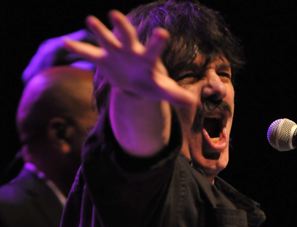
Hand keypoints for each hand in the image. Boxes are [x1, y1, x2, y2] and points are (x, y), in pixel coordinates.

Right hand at [64, 10, 195, 108]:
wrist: (136, 82)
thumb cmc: (151, 84)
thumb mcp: (163, 90)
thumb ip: (175, 95)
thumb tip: (192, 104)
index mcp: (147, 58)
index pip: (153, 48)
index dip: (157, 42)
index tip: (163, 33)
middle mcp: (130, 49)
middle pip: (126, 35)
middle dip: (121, 26)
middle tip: (115, 14)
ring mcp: (115, 52)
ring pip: (105, 38)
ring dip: (98, 30)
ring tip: (90, 20)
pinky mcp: (103, 59)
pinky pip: (89, 53)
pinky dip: (78, 49)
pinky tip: (66, 43)